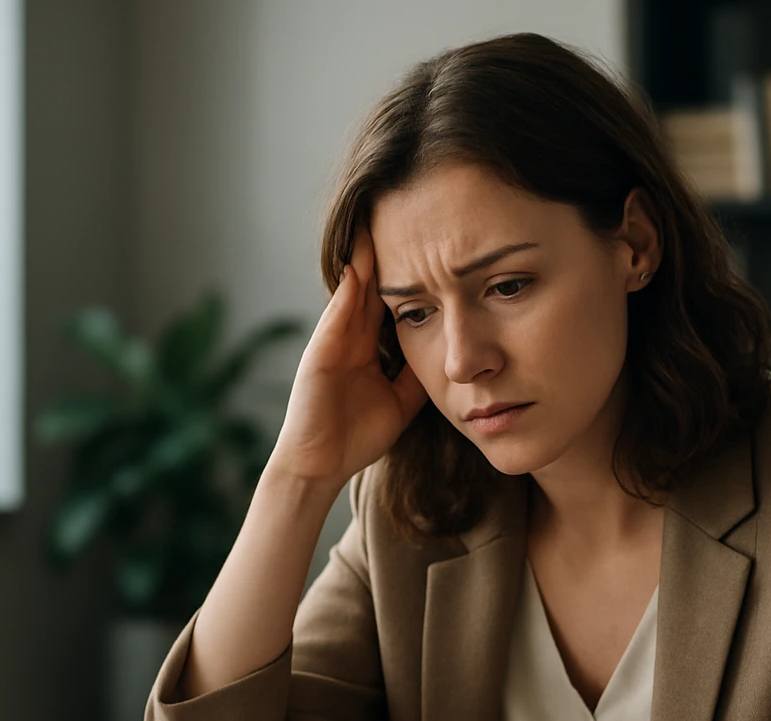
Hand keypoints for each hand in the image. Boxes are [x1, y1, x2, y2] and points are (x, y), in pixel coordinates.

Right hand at [269, 224, 427, 485]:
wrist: (320, 464)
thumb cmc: (355, 436)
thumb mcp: (401, 401)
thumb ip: (418, 375)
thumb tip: (450, 356)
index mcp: (367, 344)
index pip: (391, 296)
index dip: (410, 268)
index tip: (431, 238)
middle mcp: (349, 334)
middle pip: (373, 280)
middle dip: (389, 246)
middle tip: (407, 206)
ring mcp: (333, 338)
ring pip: (354, 285)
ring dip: (367, 252)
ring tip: (382, 214)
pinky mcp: (320, 349)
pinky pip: (337, 309)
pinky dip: (348, 284)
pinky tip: (361, 259)